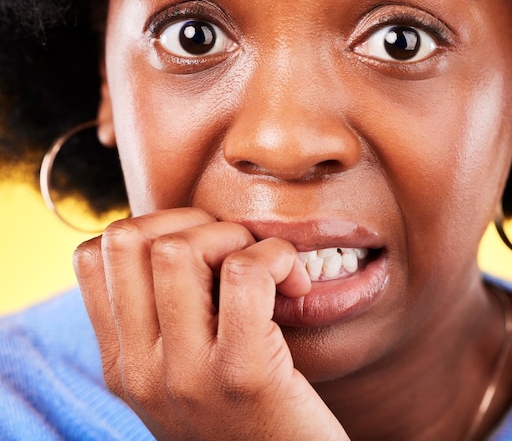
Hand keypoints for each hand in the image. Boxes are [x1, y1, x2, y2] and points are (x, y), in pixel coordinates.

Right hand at [74, 208, 348, 439]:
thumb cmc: (247, 414)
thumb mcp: (184, 372)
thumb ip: (167, 317)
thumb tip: (185, 232)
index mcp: (120, 362)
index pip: (91, 256)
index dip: (149, 228)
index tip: (199, 249)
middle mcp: (137, 369)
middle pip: (128, 239)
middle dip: (192, 223)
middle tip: (237, 251)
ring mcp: (184, 376)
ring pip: (178, 249)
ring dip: (234, 237)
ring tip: (268, 269)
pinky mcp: (244, 375)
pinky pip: (245, 274)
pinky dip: (276, 257)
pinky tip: (295, 283)